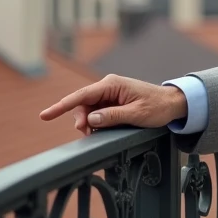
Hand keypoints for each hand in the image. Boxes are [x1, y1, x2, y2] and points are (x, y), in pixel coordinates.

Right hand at [39, 74, 187, 134]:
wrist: (172, 104)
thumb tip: (90, 119)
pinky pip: (96, 112)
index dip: (62, 106)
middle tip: (86, 133)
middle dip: (80, 119)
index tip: (45, 115)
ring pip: (88, 109)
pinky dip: (95, 122)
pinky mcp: (112, 101)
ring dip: (87, 122)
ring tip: (94, 132)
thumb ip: (112, 117)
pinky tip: (99, 129)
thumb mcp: (135, 115)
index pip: (81, 95)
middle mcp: (108, 86)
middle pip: (82, 104)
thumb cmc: (157, 107)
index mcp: (112, 84)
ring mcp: (110, 94)